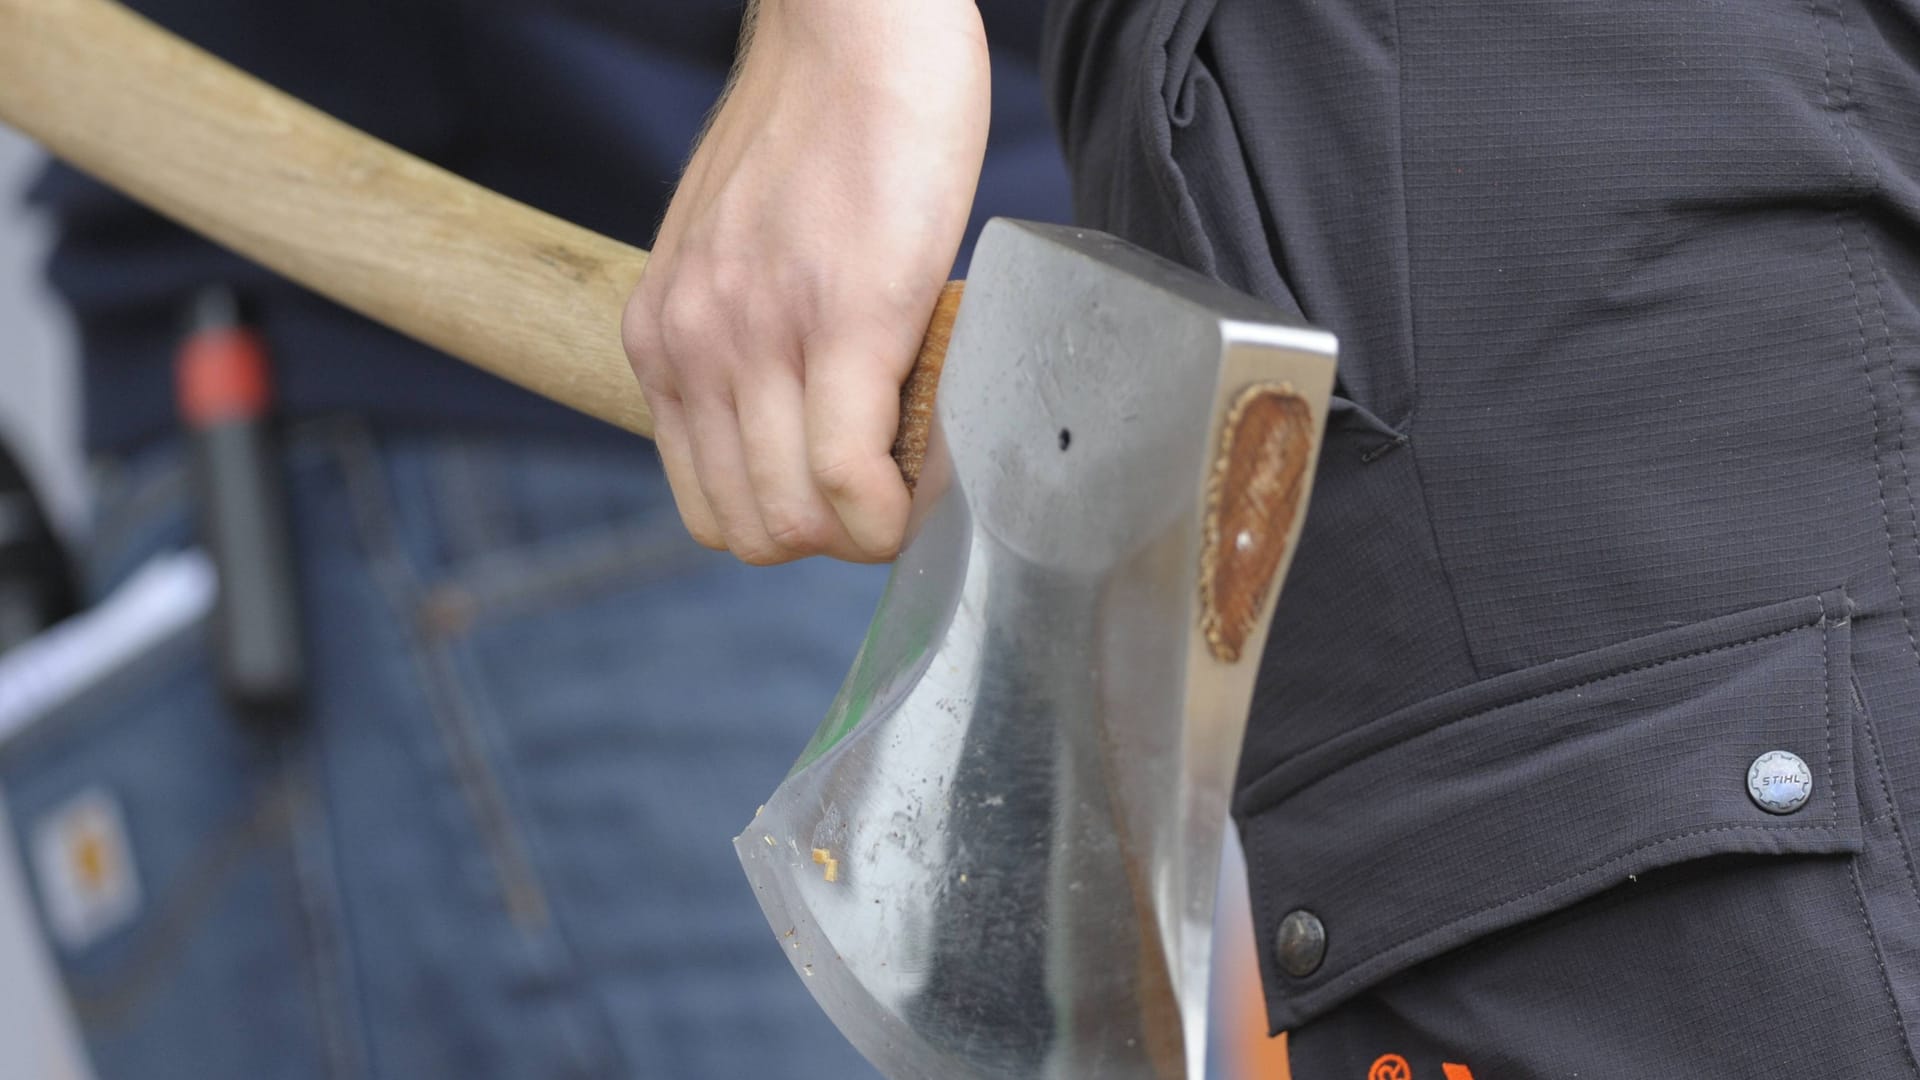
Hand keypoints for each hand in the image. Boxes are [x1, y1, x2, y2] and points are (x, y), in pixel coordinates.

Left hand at [623, 0, 989, 563]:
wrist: (854, 23)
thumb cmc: (821, 132)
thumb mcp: (738, 254)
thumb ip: (747, 343)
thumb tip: (807, 427)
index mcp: (662, 338)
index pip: (707, 507)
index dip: (790, 525)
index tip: (853, 498)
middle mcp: (690, 348)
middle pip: (748, 533)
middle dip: (828, 540)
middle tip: (893, 492)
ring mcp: (759, 337)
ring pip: (794, 523)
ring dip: (866, 530)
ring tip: (917, 476)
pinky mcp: (846, 319)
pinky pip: (849, 474)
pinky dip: (894, 509)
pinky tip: (930, 479)